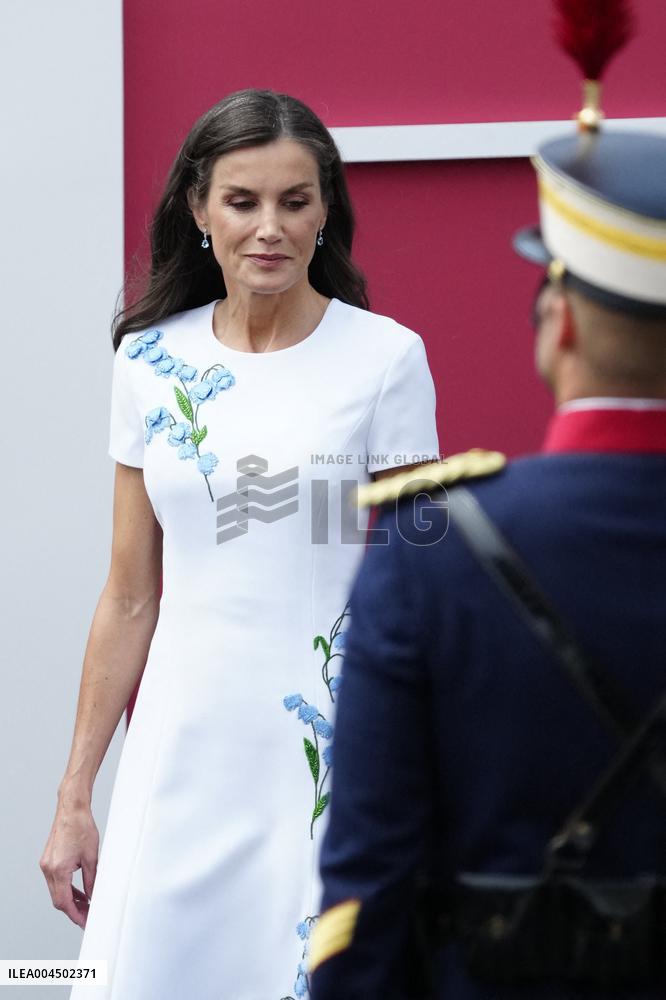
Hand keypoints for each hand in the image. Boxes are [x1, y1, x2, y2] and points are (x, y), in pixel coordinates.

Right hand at [40, 795, 98, 927]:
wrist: (72, 809)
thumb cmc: (82, 827)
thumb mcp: (91, 857)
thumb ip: (91, 880)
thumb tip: (93, 897)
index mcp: (58, 869)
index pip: (64, 902)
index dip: (76, 914)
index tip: (86, 922)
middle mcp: (48, 869)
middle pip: (58, 900)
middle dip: (73, 910)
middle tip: (88, 916)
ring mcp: (46, 865)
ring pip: (56, 891)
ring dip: (70, 900)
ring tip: (86, 906)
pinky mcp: (48, 860)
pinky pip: (56, 881)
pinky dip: (66, 888)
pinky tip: (79, 892)